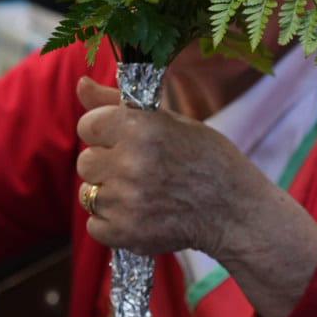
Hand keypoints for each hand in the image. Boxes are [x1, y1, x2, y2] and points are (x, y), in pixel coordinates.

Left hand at [74, 76, 316, 316]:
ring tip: (142, 193)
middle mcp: (129, 162)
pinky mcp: (126, 232)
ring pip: (89, 194)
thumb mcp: (168, 121)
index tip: (126, 140)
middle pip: (85, 161)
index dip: (105, 132)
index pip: (88, 125)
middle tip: (140, 169)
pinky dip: (113, 224)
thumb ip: (117, 103)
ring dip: (109, 194)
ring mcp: (126, 200)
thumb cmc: (205, 158)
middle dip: (107, 164)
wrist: (234, 210)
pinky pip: (95, 225)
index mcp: (140, 127)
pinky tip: (140, 215)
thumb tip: (81, 84)